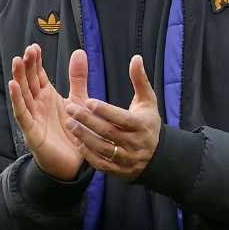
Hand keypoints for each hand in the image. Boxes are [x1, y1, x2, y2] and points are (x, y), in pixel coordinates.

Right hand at [8, 44, 88, 180]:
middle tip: (27, 51)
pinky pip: (22, 113)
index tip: (34, 47)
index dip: (35, 62)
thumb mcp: (78, 100)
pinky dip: (17, 100)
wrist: (74, 164)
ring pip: (23, 94)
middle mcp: (37, 104)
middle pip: (29, 81)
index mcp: (47, 96)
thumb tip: (78, 51)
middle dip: (27, 66)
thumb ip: (78, 77)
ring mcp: (33, 117)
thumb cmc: (72, 132)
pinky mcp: (31, 131)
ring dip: (19, 78)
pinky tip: (13, 86)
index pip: (38, 75)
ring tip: (17, 61)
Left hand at [63, 54, 161, 180]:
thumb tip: (136, 58)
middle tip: (70, 108)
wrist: (159, 156)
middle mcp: (136, 144)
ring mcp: (128, 159)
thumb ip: (139, 80)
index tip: (88, 101)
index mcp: (142, 126)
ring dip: (84, 137)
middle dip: (88, 121)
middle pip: (109, 133)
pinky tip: (77, 141)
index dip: (105, 111)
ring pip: (103, 149)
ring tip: (69, 124)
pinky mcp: (120, 171)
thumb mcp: (147, 101)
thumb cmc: (148, 122)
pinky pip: (102, 164)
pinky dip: (89, 154)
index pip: (122, 119)